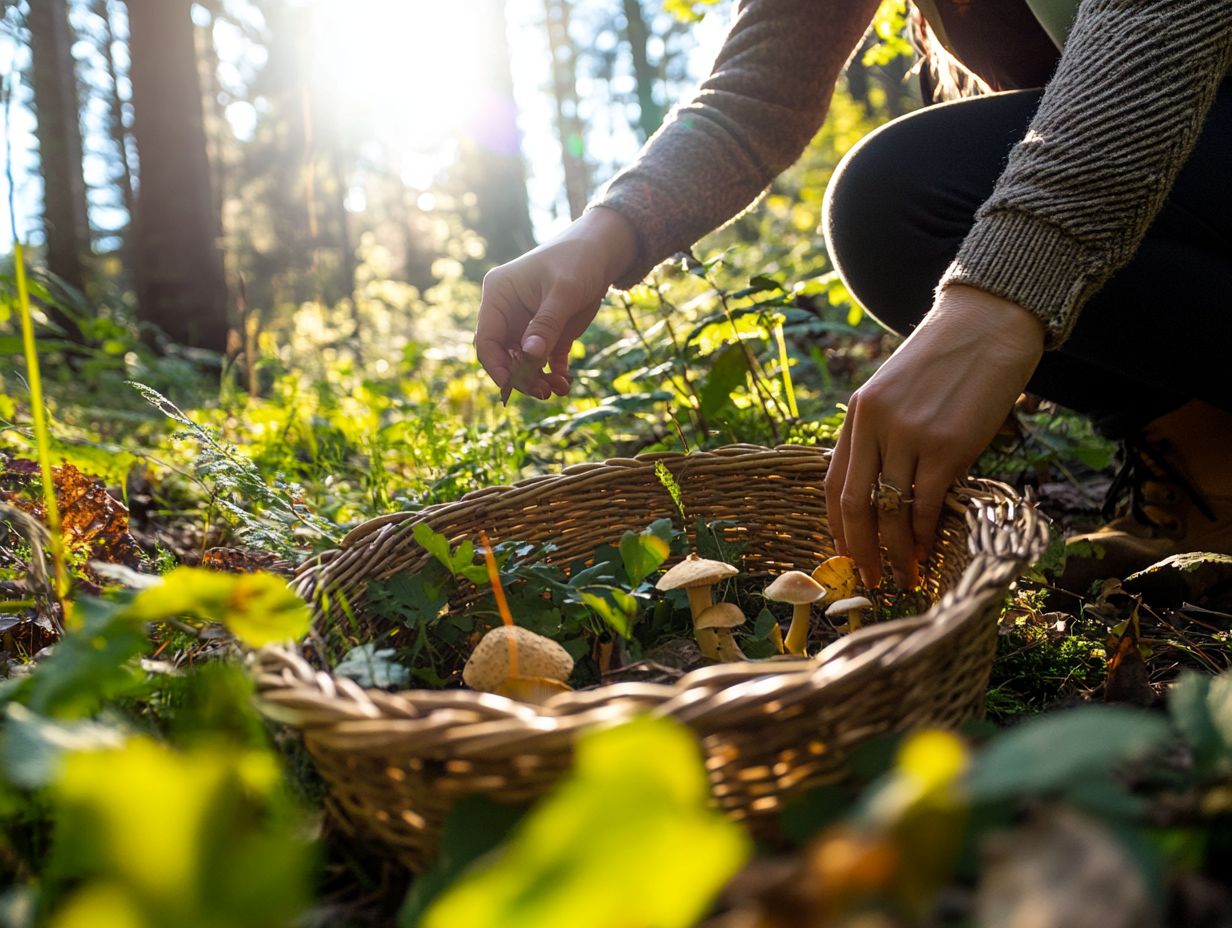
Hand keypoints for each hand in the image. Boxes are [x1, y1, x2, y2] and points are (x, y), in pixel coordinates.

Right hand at [474, 206, 637, 399]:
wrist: (603, 252)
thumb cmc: (578, 260)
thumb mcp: (563, 292)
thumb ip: (546, 324)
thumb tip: (530, 357)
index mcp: (499, 296)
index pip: (486, 339)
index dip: (495, 366)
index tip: (511, 386)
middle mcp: (508, 313)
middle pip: (504, 357)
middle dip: (522, 377)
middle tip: (544, 392)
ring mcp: (527, 325)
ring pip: (524, 363)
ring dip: (539, 380)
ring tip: (559, 389)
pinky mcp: (548, 334)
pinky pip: (544, 361)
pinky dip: (553, 374)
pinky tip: (566, 382)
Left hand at [824, 285, 1044, 588]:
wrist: (987, 325)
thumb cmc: (944, 362)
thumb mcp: (895, 391)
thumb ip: (881, 435)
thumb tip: (880, 493)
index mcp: (858, 413)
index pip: (834, 482)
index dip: (838, 525)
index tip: (846, 554)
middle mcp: (876, 425)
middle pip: (855, 504)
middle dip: (860, 550)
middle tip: (869, 579)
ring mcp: (911, 436)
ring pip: (892, 511)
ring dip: (896, 550)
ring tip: (904, 573)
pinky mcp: (949, 446)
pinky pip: (928, 504)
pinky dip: (926, 534)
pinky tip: (929, 549)